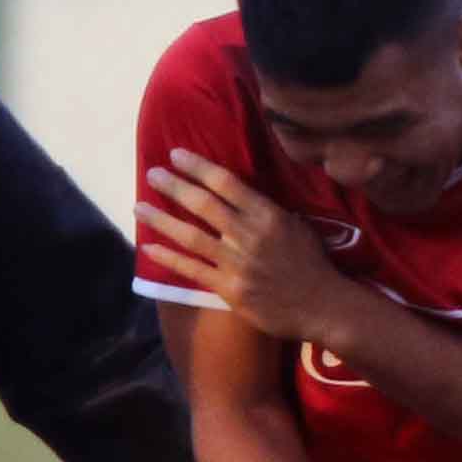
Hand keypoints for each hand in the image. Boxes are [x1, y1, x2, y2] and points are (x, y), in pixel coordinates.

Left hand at [140, 154, 351, 344]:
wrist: (322, 306)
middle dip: (175, 186)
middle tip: (152, 173)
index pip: (227, 183)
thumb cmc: (312, 263)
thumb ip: (267, 211)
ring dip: (162, 220)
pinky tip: (148, 249)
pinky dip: (169, 259)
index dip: (198, 167)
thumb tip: (239, 195)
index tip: (176, 155)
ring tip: (139, 206)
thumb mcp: (297, 226)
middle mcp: (250, 235)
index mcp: (269, 215)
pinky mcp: (229, 289)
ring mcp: (238, 264)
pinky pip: (192, 270)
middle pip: (204, 205)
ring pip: (191, 236)